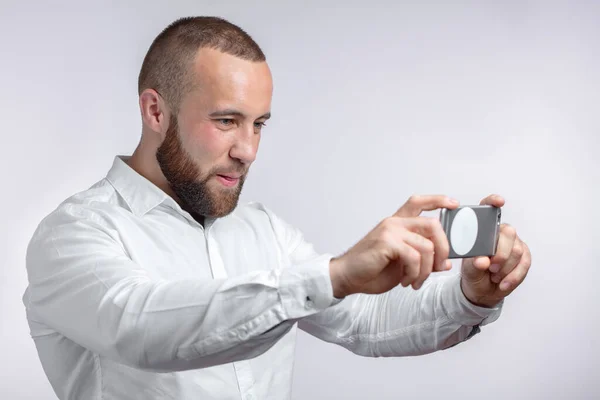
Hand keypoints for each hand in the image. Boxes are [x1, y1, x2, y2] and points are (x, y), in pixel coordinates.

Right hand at [329, 195, 458, 297]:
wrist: (347, 277)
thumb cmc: (371, 270)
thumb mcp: (403, 265)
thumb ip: (423, 260)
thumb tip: (445, 262)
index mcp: (397, 225)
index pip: (418, 203)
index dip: (438, 200)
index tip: (454, 203)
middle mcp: (394, 224)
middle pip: (432, 224)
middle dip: (443, 248)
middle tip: (439, 266)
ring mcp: (390, 231)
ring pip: (426, 246)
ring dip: (426, 270)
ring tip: (415, 281)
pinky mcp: (386, 242)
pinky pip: (414, 257)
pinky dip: (414, 273)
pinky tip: (406, 281)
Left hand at [460, 194, 531, 307]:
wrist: (482, 290)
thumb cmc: (473, 273)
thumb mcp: (468, 269)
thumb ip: (474, 264)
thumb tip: (482, 261)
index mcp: (483, 229)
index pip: (487, 209)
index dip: (493, 202)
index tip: (499, 201)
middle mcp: (500, 232)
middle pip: (508, 232)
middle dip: (501, 253)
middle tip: (490, 267)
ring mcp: (514, 243)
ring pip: (517, 250)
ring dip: (505, 268)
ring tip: (493, 276)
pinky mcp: (524, 256)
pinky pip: (525, 263)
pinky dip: (513, 276)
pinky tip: (503, 283)